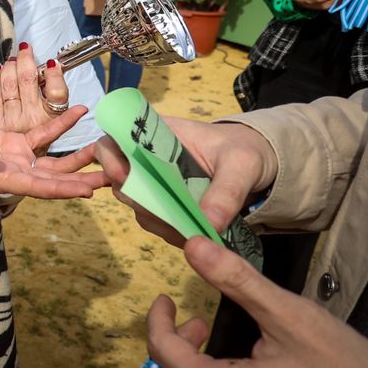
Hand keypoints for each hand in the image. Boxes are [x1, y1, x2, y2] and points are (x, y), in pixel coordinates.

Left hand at [0, 44, 70, 146]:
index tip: (52, 63)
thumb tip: (50, 66)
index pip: (57, 94)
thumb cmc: (35, 137)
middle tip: (26, 50)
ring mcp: (11, 120)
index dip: (55, 75)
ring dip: (11, 66)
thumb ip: (51, 94)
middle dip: (27, 60)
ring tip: (14, 59)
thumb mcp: (53, 119)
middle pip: (29, 81)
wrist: (12, 162)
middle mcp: (31, 120)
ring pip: (10, 83)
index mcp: (51, 120)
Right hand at [0, 107, 105, 199]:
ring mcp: (21, 159)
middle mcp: (19, 173)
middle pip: (58, 178)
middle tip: (114, 176)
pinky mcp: (18, 142)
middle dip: (84, 178)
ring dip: (80, 155)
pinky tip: (79, 112)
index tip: (88, 191)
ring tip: (106, 149)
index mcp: (5, 180)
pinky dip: (61, 124)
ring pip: (57, 159)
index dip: (64, 189)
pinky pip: (44, 133)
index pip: (40, 187)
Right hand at [95, 117, 276, 242]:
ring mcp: (153, 181)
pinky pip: (152, 219)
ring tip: (185, 227)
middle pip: (118, 177)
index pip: (113, 140)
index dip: (109, 158)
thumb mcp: (241, 165)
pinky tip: (189, 233)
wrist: (258, 164)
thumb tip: (208, 224)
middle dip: (136, 196)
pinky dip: (167, 229)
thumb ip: (226, 193)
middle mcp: (146, 158)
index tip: (124, 176)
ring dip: (153, 217)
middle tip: (167, 212)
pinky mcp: (163, 202)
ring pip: (134, 202)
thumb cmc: (243, 152)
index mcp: (156, 134)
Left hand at [145, 237, 367, 367]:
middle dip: (173, 341)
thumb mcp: (290, 318)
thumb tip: (194, 245)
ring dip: (188, 364)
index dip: (157, 319)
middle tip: (195, 318)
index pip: (162, 351)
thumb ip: (237, 282)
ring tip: (210, 335)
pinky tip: (233, 365)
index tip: (165, 298)